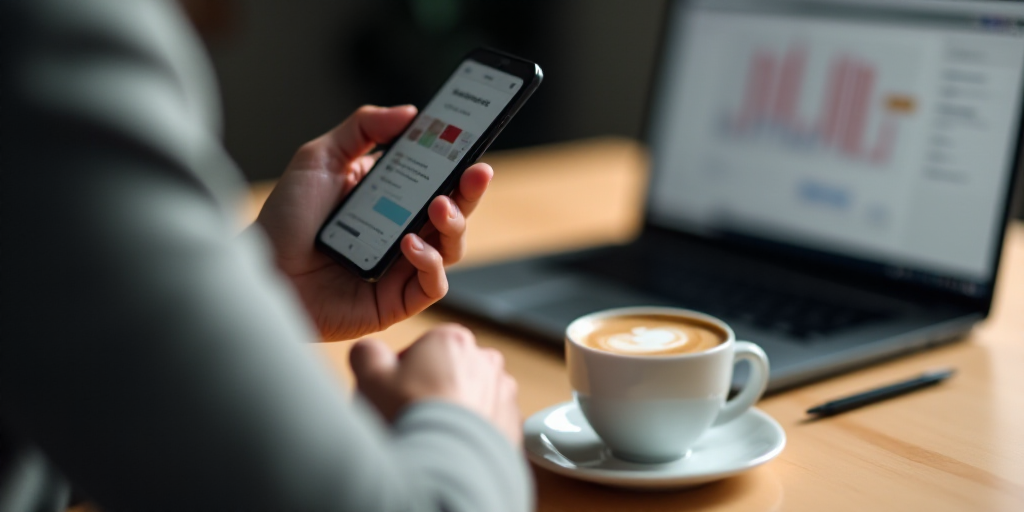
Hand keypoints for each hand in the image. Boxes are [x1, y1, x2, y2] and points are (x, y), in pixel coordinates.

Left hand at [256, 105, 492, 340]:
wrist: (262, 272)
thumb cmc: (285, 220)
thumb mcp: (319, 158)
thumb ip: (362, 128)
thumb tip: (409, 112)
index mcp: (390, 197)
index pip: (436, 177)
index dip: (457, 161)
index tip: (470, 142)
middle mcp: (402, 230)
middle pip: (454, 211)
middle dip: (470, 191)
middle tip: (477, 172)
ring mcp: (402, 267)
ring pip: (452, 247)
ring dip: (455, 225)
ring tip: (440, 207)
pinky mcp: (397, 300)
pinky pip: (432, 284)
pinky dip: (430, 263)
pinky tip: (411, 245)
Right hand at [350, 324, 521, 445]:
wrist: (448, 464)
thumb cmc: (411, 415)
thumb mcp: (371, 377)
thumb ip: (368, 354)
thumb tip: (369, 352)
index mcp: (451, 339)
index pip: (422, 349)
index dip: (403, 373)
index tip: (395, 394)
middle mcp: (485, 360)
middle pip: (450, 371)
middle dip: (433, 389)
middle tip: (414, 415)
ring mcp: (503, 393)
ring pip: (473, 396)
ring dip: (457, 410)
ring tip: (435, 434)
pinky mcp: (513, 424)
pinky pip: (488, 423)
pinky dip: (473, 432)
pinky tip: (454, 445)